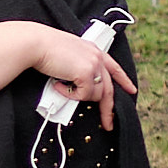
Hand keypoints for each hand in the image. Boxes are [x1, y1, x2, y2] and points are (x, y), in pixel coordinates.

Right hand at [20, 21, 136, 132]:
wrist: (36, 43)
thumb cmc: (44, 49)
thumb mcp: (68, 55)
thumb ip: (78, 66)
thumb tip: (78, 85)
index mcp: (94, 51)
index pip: (114, 67)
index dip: (123, 80)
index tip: (131, 90)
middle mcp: (97, 57)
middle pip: (109, 88)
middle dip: (109, 109)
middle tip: (108, 124)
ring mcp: (94, 65)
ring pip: (95, 94)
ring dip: (78, 97)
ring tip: (60, 86)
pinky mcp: (87, 73)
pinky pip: (83, 95)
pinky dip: (69, 95)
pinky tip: (57, 84)